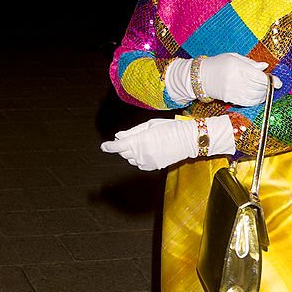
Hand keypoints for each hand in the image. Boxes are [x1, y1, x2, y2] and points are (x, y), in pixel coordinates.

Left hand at [100, 116, 234, 170]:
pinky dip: (139, 158)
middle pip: (124, 152)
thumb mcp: (150, 125)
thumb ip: (132, 131)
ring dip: (131, 152)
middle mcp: (142, 153)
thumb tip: (118, 136)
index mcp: (140, 140)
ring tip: (144, 142)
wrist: (188, 140)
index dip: (109, 147)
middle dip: (123, 146)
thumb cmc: (170, 128)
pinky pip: (140, 164)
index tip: (104, 146)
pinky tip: (148, 150)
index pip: (118, 146)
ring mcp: (148, 162)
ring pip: (131, 159)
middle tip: (129, 138)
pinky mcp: (154, 166)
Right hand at [200, 54, 280, 105]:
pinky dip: (255, 101)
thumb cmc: (219, 64)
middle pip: (259, 87)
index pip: (259, 76)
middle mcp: (236, 80)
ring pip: (255, 96)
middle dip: (268, 88)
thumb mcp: (234, 57)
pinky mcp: (230, 99)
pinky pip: (248, 103)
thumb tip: (265, 66)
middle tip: (271, 85)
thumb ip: (250, 63)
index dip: (272, 81)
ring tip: (264, 91)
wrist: (201, 76)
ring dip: (263, 95)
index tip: (279, 83)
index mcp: (238, 67)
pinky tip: (258, 98)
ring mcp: (233, 91)